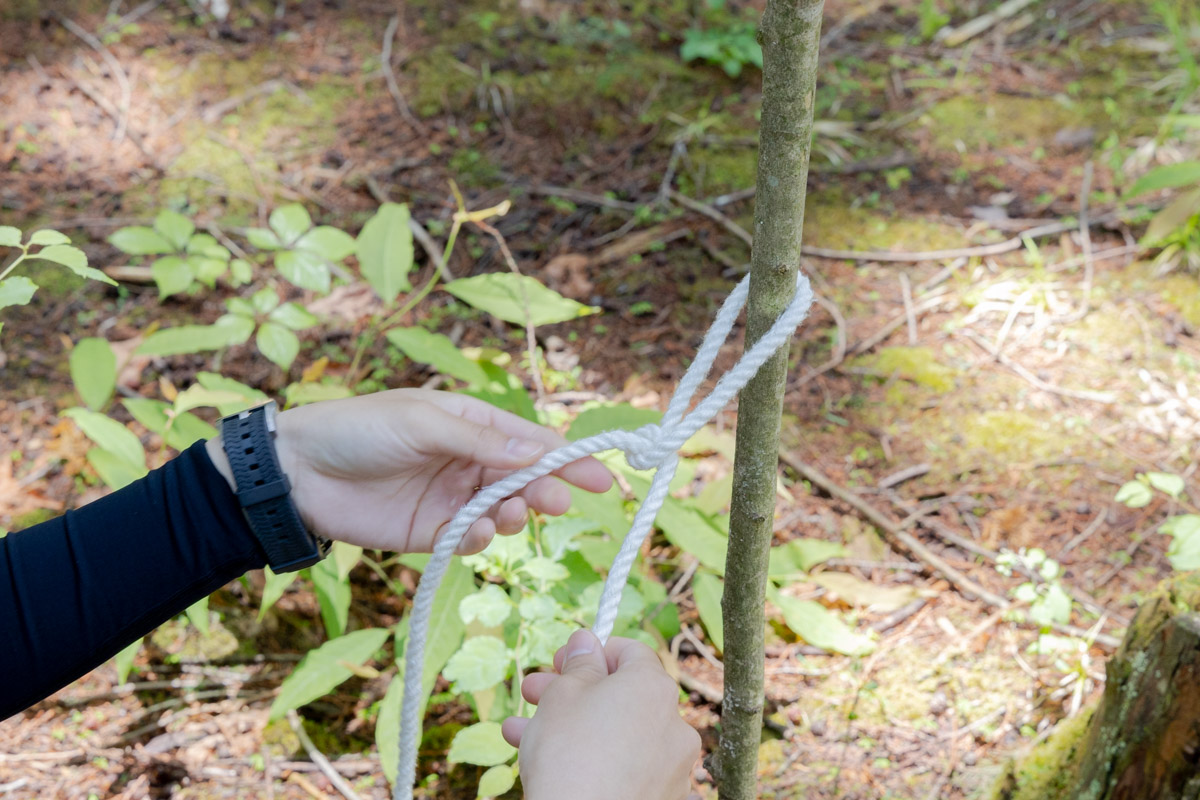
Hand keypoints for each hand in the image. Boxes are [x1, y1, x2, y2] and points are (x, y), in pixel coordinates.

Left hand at [205, 389, 612, 553]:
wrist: (297, 473)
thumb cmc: (358, 430)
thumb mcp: (424, 423)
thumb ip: (483, 441)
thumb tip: (540, 452)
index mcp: (469, 423)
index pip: (530, 441)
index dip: (566, 458)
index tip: (599, 476)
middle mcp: (467, 460)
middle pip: (524, 479)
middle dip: (545, 490)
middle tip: (556, 501)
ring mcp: (451, 497)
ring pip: (503, 511)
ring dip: (513, 515)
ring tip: (506, 515)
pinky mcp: (430, 532)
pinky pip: (471, 538)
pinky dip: (480, 538)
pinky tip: (473, 531)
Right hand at [502, 631, 701, 799]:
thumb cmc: (570, 754)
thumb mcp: (563, 695)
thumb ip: (578, 664)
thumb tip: (586, 640)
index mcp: (654, 687)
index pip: (630, 652)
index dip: (592, 652)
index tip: (560, 661)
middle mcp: (673, 724)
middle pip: (620, 695)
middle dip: (572, 691)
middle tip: (533, 692)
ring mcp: (671, 766)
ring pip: (616, 734)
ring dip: (572, 727)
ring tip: (519, 732)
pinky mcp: (662, 797)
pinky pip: (625, 768)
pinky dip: (594, 761)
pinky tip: (551, 764)